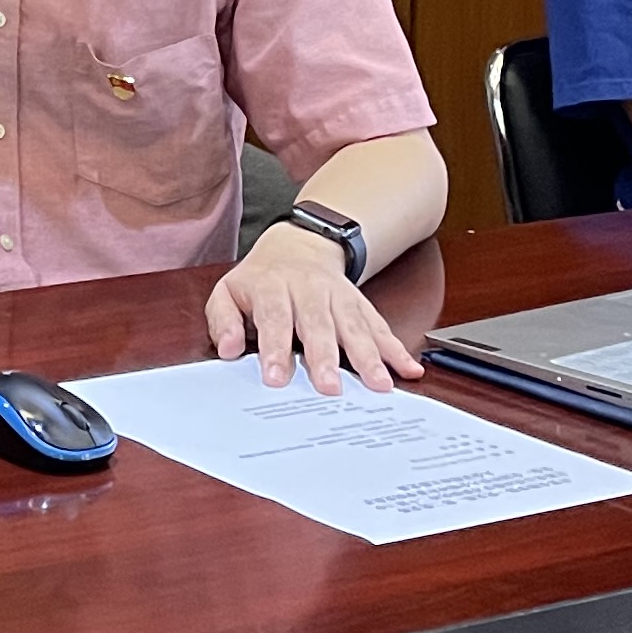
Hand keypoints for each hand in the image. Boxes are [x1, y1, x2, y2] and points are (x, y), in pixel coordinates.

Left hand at [205, 224, 420, 394]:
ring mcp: (338, 295)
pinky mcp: (360, 303)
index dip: (275, 348)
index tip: (276, 379)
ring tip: (379, 384)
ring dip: (368, 356)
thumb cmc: (261, 280)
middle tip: (330, 388)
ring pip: (354, 325)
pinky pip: (379, 326)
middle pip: (318, 323)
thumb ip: (223, 320)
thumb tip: (228, 350)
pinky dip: (395, 348)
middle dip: (325, 356)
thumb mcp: (229, 292)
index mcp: (272, 286)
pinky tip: (409, 369)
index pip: (274, 318)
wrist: (299, 244)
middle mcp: (308, 289)